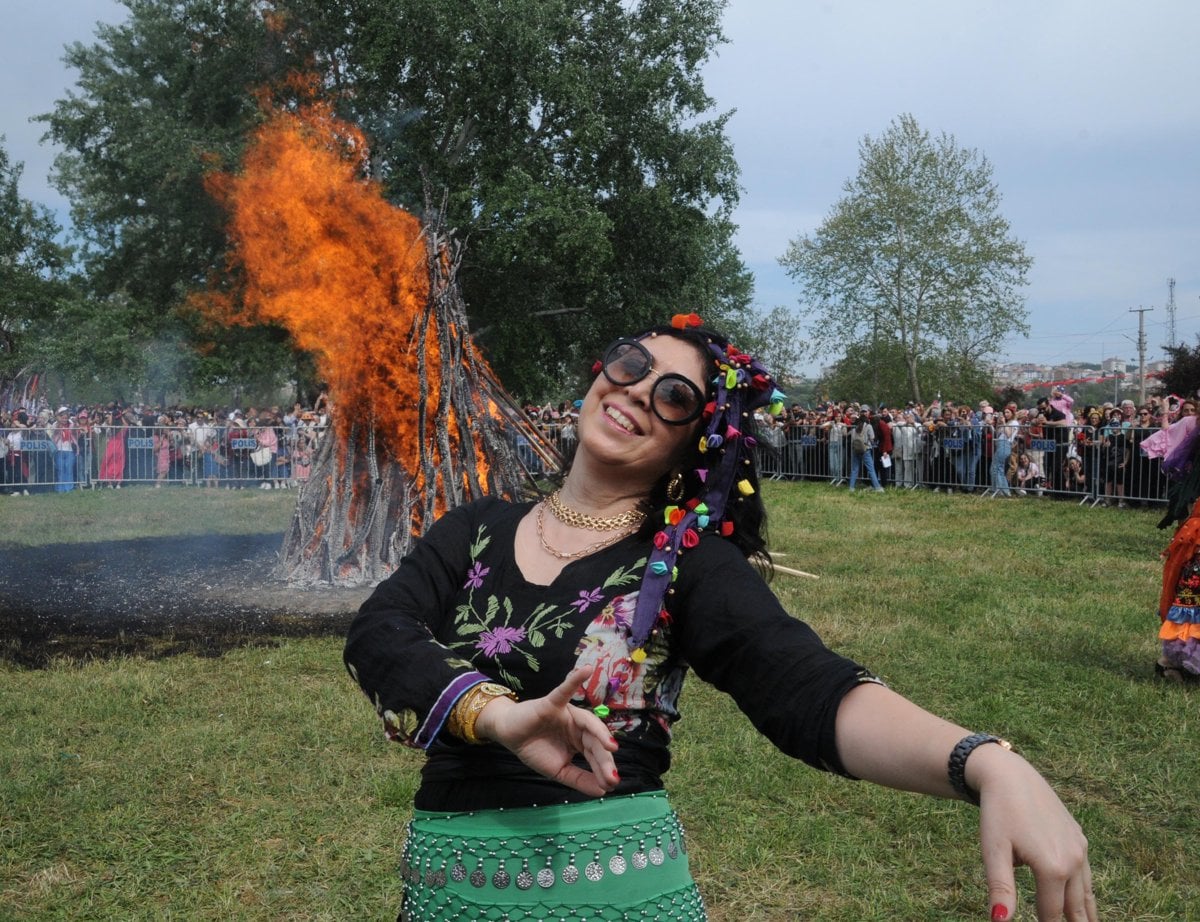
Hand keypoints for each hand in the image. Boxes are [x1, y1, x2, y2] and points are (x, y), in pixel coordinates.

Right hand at [473, 666, 619, 797]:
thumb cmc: (534, 749)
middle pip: (595, 741)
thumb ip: (579, 779)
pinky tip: (587, 671)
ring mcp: (567, 713)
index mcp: (580, 741)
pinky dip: (575, 680)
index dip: (604, 769)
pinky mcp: (552, 703)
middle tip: (612, 776)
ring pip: (588, 723)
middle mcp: (578, 726)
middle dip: (604, 759)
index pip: (596, 755)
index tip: (612, 785)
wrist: (507, 735)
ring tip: (611, 746)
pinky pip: (565, 691)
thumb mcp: (558, 770)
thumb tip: (603, 791)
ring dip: (600, 733)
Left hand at [971, 747, 1097, 920]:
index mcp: (1053, 868)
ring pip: (1086, 892)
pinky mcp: (1079, 837)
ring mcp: (1079, 848)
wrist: (1009, 775)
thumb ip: (1001, 889)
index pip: (1051, 915)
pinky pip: (1086, 873)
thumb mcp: (993, 851)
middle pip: (1075, 907)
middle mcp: (1074, 860)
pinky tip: (1084, 899)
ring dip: (1086, 913)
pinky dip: (1085, 891)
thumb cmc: (997, 813)